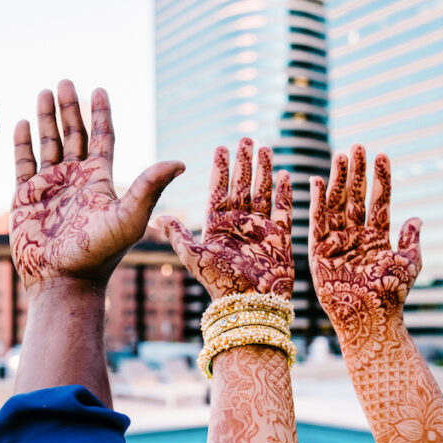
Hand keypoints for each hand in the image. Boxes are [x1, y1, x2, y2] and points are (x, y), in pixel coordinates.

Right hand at [10, 81, 184, 291]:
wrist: (62, 281)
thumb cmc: (98, 254)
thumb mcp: (129, 217)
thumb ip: (150, 186)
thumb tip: (182, 161)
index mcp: (100, 181)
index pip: (102, 138)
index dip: (100, 114)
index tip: (98, 89)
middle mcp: (75, 180)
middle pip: (73, 134)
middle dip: (69, 108)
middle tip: (65, 81)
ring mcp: (50, 187)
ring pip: (48, 143)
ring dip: (46, 118)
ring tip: (44, 92)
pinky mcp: (25, 197)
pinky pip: (23, 162)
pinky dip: (22, 141)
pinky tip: (20, 121)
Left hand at [155, 139, 292, 298]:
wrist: (248, 304)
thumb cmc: (219, 283)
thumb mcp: (193, 256)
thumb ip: (178, 235)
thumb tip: (157, 216)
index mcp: (218, 225)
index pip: (219, 190)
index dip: (221, 169)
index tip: (220, 147)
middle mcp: (239, 223)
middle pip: (242, 185)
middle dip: (244, 162)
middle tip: (245, 138)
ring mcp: (261, 228)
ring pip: (263, 192)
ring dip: (264, 170)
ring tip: (264, 148)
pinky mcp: (280, 237)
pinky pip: (284, 209)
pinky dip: (285, 192)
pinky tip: (285, 173)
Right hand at [309, 145, 421, 364]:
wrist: (368, 318)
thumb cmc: (391, 295)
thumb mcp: (409, 264)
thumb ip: (411, 239)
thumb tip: (417, 217)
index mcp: (378, 238)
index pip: (379, 201)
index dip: (380, 179)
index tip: (382, 154)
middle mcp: (356, 236)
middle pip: (356, 197)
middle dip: (358, 172)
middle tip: (358, 145)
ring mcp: (337, 242)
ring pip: (338, 204)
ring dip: (339, 179)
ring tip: (342, 154)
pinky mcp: (319, 250)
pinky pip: (317, 221)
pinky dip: (318, 201)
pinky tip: (320, 179)